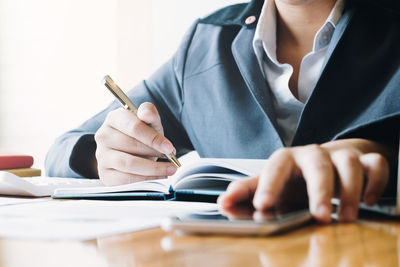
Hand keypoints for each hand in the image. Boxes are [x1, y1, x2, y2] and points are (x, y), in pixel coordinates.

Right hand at [94, 102, 177, 185]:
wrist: (130, 152)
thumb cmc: (141, 136)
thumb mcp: (149, 122)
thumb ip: (150, 114)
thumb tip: (146, 113)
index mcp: (114, 118)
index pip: (134, 127)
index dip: (154, 138)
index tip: (169, 148)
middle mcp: (104, 136)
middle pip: (132, 146)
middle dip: (155, 153)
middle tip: (172, 159)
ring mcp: (102, 156)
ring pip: (128, 164)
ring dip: (153, 169)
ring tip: (169, 169)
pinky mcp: (104, 174)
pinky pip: (125, 180)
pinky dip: (145, 179)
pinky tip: (158, 176)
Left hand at [218, 139, 392, 222]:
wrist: (328, 160)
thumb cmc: (297, 177)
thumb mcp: (273, 184)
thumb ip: (248, 193)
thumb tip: (223, 202)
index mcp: (288, 160)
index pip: (276, 165)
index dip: (269, 183)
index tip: (262, 206)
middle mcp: (314, 155)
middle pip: (317, 164)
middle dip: (318, 191)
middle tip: (319, 217)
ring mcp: (341, 156)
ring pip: (349, 164)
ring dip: (349, 191)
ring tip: (344, 217)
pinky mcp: (365, 161)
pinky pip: (376, 165)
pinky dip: (375, 182)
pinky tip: (367, 202)